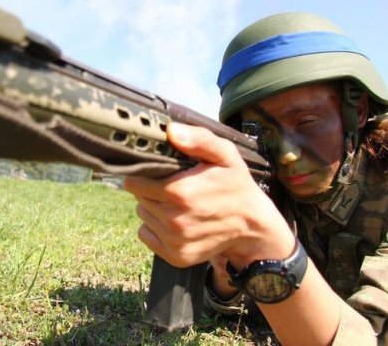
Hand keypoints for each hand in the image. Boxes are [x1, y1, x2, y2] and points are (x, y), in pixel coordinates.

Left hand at [124, 123, 294, 268]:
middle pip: (139, 199)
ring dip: (154, 208)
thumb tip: (171, 131)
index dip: (143, 174)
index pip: (135, 183)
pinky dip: (156, 228)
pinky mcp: (176, 256)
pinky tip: (177, 221)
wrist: (253, 225)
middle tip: (174, 186)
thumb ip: (199, 139)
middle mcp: (174, 220)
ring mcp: (175, 241)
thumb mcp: (225, 155)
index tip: (156, 172)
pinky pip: (147, 235)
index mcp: (181, 192)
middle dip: (150, 190)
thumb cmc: (236, 185)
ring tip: (178, 203)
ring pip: (143, 216)